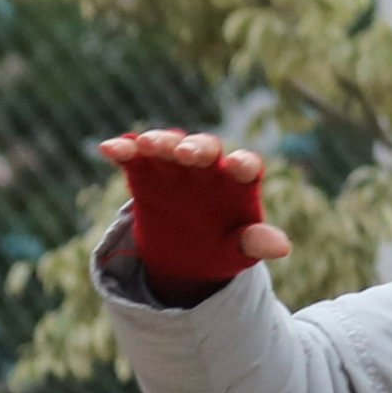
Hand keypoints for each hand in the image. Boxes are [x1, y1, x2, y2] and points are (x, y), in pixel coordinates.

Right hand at [99, 129, 290, 283]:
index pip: (246, 166)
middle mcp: (208, 167)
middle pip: (204, 148)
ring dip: (159, 142)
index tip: (237, 166)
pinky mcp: (145, 170)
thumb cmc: (225, 245)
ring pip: (168, 144)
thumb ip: (256, 242)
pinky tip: (109, 149)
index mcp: (239, 184)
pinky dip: (123, 149)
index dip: (242, 164)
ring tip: (147, 146)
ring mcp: (175, 165)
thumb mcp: (242, 249)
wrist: (188, 250)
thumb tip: (282, 247)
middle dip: (196, 147)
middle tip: (187, 153)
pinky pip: (133, 154)